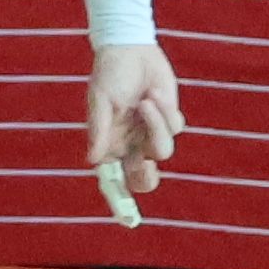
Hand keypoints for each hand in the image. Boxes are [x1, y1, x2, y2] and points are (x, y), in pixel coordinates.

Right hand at [81, 42, 182, 225]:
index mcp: (109, 144)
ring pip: (163, 149)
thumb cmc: (109, 73)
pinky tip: (155, 93)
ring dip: (157, 125)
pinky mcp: (168, 120)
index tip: (128, 219)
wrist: (132, 48)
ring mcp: (150, 133)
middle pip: (143, 179)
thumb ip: (99, 129)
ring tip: (147, 99)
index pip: (113, 180)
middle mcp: (130, 144)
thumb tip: (92, 160)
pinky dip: (166, 111)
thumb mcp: (101, 99)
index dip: (119, 201)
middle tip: (147, 166)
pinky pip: (175, 128)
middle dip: (146, 176)